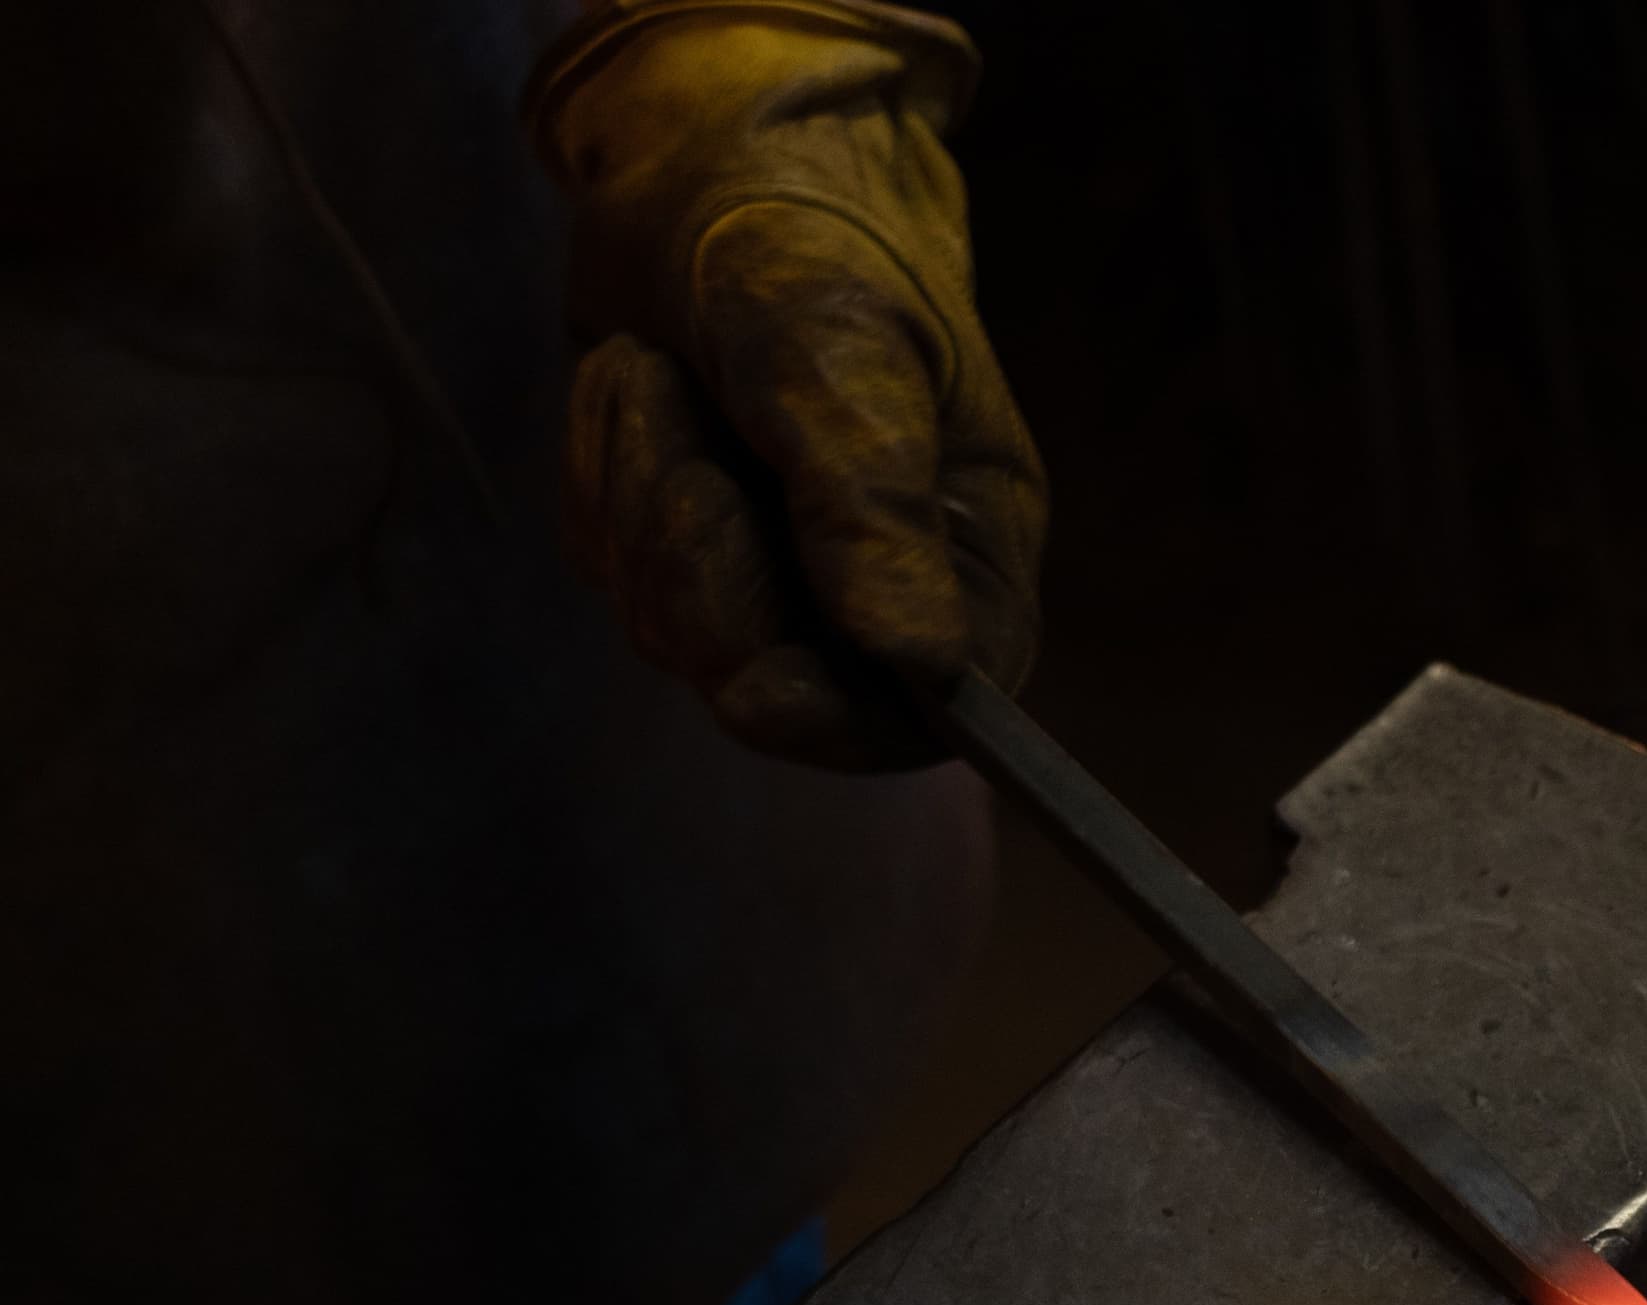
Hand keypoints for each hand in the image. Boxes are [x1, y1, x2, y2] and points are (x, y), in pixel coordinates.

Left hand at [531, 0, 1045, 767]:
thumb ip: (873, 507)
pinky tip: (638, 389)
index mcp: (966, 560)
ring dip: (636, 494)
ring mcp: (775, 576)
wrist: (705, 159)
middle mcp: (878, 592)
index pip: (919, 715)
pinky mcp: (682, 547)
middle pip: (766, 681)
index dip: (829, 722)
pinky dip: (601, 477)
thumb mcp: (843, 351)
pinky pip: (611, 571)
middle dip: (697, 557)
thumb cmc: (807, 238)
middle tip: (682, 419)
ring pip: (668, 627)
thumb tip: (921, 665)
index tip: (752, 688)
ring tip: (661, 375)